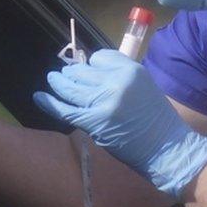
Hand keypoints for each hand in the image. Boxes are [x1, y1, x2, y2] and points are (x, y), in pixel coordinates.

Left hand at [34, 49, 206, 197]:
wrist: (167, 148)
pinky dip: (49, 102)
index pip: (100, 58)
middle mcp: (116, 81)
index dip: (92, 65)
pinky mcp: (95, 122)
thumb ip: (119, 77)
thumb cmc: (157, 120)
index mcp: (131, 70)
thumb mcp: (144, 86)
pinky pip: (65, 109)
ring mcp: (104, 101)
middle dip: (71, 73)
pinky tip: (38, 96)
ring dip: (58, 83)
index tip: (90, 72)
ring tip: (51, 80)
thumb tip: (91, 72)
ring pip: (71, 87)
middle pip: (82, 71)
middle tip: (64, 75)